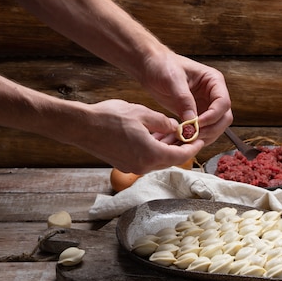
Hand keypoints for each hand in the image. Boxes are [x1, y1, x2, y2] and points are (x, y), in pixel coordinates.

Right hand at [78, 99, 203, 173]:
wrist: (80, 126)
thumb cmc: (109, 117)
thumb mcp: (142, 113)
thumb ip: (162, 121)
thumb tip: (175, 126)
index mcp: (151, 154)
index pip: (181, 156)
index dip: (193, 148)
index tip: (201, 141)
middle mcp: (143, 166)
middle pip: (170, 160)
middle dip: (181, 149)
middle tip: (190, 138)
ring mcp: (132, 167)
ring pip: (157, 160)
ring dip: (166, 150)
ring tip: (173, 136)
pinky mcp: (123, 164)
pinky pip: (145, 159)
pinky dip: (153, 151)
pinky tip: (154, 138)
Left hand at [138, 51, 232, 146]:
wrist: (150, 67)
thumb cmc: (162, 65)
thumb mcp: (172, 79)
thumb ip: (184, 99)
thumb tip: (192, 120)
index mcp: (213, 81)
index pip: (223, 103)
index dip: (213, 116)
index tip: (197, 124)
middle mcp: (213, 95)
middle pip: (223, 119)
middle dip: (210, 130)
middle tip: (191, 135)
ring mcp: (206, 106)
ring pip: (214, 128)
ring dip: (201, 137)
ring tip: (183, 140)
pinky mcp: (196, 115)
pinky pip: (200, 131)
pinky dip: (191, 138)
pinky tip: (178, 140)